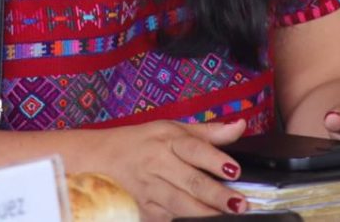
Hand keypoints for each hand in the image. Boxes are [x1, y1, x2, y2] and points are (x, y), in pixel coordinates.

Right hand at [94, 118, 248, 220]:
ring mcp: (149, 190)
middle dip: (217, 194)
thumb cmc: (141, 141)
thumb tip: (240, 126)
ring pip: (181, 205)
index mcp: (166, 139)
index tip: (235, 170)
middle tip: (240, 203)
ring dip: (205, 213)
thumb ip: (207, 132)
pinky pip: (167, 219)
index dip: (215, 159)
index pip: (194, 148)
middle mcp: (158, 163)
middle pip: (190, 181)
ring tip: (228, 216)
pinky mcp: (144, 210)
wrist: (99, 158)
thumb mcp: (171, 128)